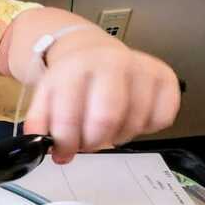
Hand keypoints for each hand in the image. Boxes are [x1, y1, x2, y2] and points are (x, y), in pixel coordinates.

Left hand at [24, 34, 180, 163]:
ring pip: (135, 124)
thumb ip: (39, 122)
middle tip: (88, 142)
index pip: (71, 118)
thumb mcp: (45, 95)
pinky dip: (146, 128)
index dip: (67, 144)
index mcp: (76, 69)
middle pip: (106, 121)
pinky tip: (130, 117)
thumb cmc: (72, 80)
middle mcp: (111, 63)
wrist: (92, 52)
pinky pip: (162, 118)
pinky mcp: (165, 76)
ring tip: (106, 128)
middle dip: (94, 142)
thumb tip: (40, 145)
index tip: (64, 151)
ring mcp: (141, 68)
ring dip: (118, 137)